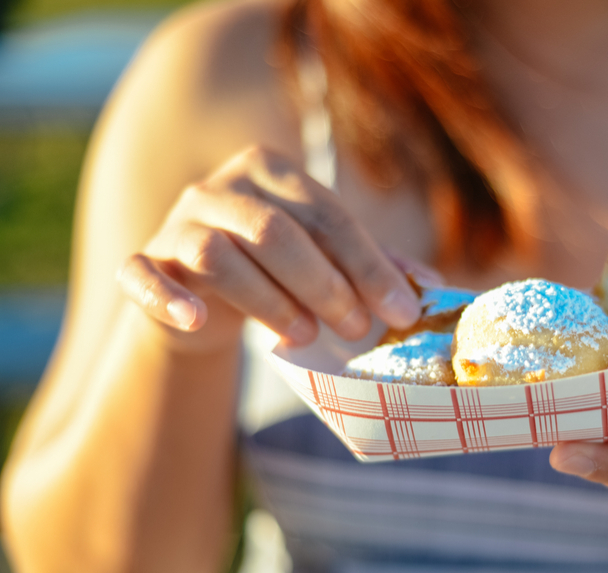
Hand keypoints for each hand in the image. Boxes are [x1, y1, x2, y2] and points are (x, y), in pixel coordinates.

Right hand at [116, 145, 421, 352]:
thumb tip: (433, 286)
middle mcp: (220, 187)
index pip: (327, 215)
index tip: (403, 312)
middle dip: (325, 284)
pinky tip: (198, 322)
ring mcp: (177, 223)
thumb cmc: (276, 273)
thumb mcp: (326, 262)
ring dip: (269, 300)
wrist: (199, 298)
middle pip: (275, 232)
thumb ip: (373, 266)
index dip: (368, 265)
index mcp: (271, 172)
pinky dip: (168, 298)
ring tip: (306, 336)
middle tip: (357, 329)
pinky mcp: (144, 263)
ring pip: (219, 255)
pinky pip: (144, 274)